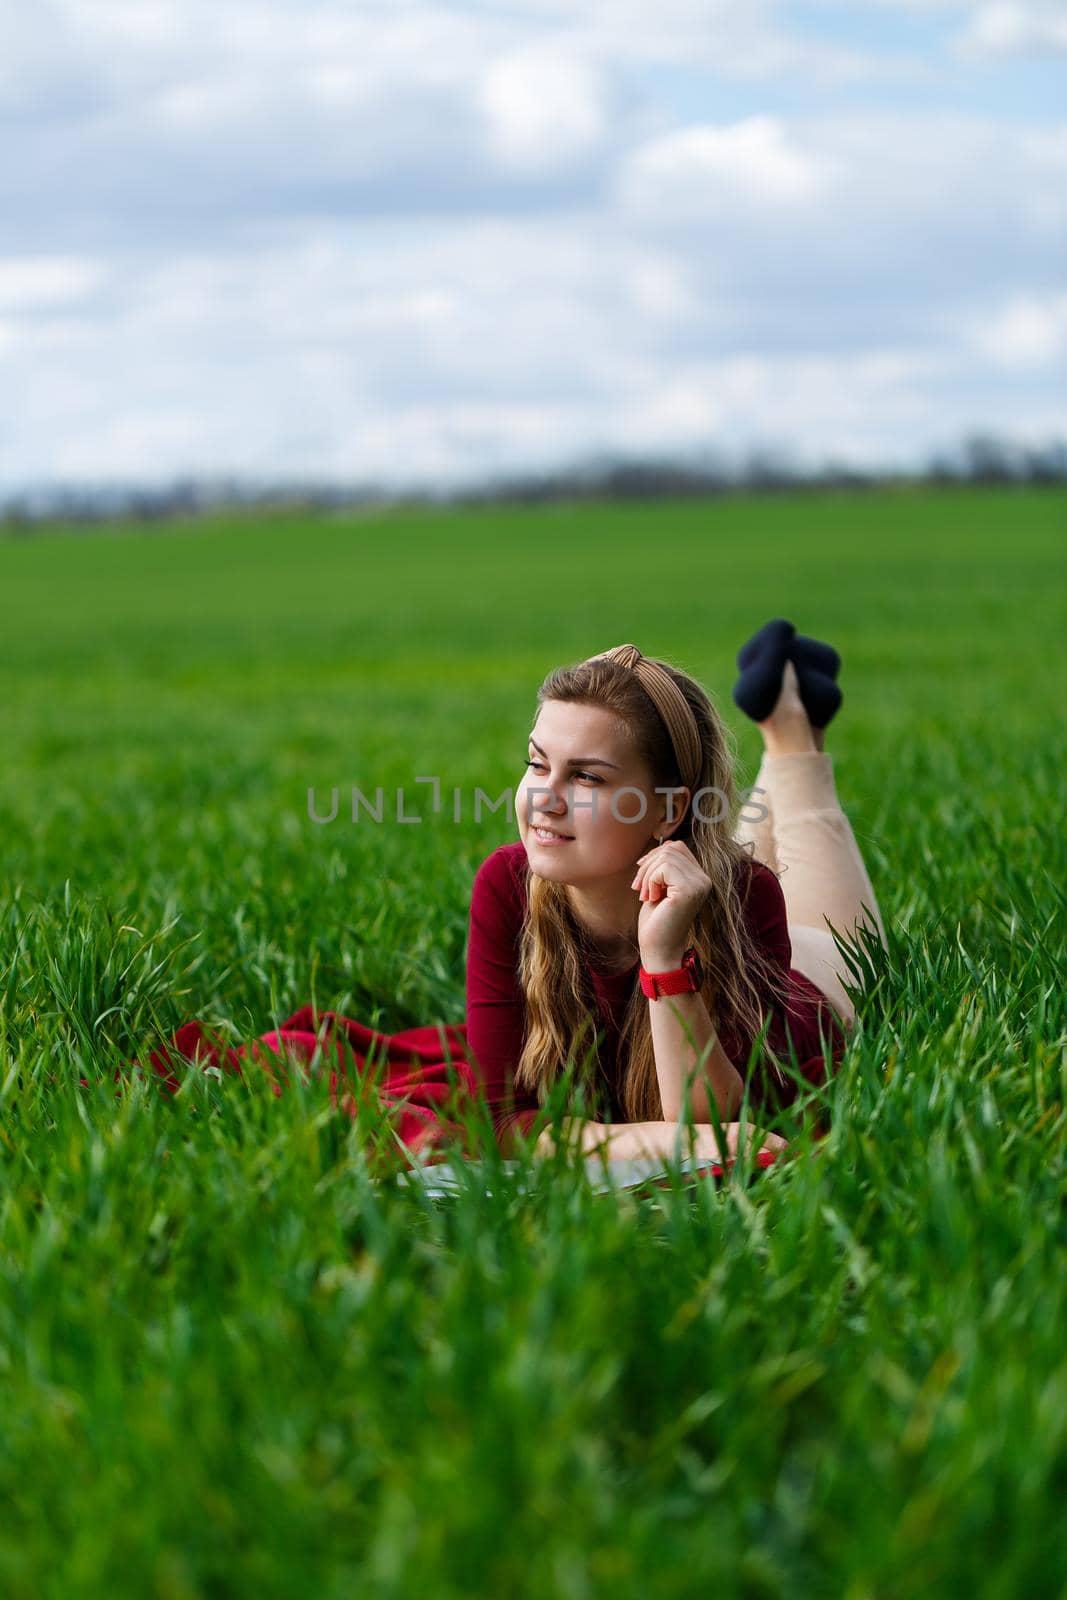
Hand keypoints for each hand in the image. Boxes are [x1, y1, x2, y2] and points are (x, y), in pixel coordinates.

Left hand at [631, 839, 710, 964]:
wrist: (658, 950)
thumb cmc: (656, 921)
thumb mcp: (660, 886)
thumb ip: (665, 866)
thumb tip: (664, 842)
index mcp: (699, 877)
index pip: (677, 847)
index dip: (655, 856)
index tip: (642, 876)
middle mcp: (704, 879)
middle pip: (671, 848)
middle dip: (648, 864)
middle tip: (638, 888)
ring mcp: (700, 884)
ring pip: (666, 856)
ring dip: (647, 874)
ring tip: (645, 894)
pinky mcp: (690, 890)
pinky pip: (664, 868)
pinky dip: (650, 880)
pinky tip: (651, 898)